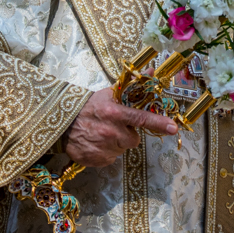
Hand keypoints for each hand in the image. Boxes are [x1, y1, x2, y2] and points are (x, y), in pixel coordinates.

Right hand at [59, 88, 177, 167]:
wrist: (61, 122)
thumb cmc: (87, 106)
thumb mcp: (108, 93)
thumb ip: (132, 86)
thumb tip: (151, 72)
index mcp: (114, 113)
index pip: (141, 119)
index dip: (158, 123)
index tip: (172, 128)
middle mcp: (110, 132)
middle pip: (133, 139)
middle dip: (127, 134)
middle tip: (114, 126)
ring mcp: (103, 148)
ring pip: (121, 150)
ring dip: (116, 144)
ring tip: (102, 134)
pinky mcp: (96, 160)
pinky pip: (110, 159)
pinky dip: (106, 153)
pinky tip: (96, 143)